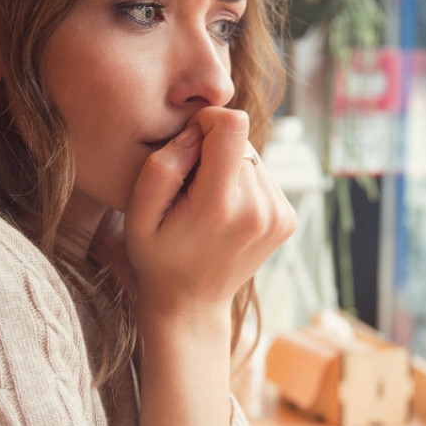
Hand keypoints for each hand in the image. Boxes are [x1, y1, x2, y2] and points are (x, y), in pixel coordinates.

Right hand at [124, 106, 296, 339]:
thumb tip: (198, 131)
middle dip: (214, 150)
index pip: (233, 125)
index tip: (189, 145)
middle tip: (191, 187)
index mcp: (219, 205)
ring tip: (207, 203)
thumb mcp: (138, 213)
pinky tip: (225, 212)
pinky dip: (244, 185)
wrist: (192, 303)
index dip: (207, 122)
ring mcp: (278, 215)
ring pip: (254, 157)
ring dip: (230, 168)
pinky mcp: (288, 219)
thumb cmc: (158, 255)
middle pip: (242, 140)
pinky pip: (264, 176)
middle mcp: (258, 209)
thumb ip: (164, 165)